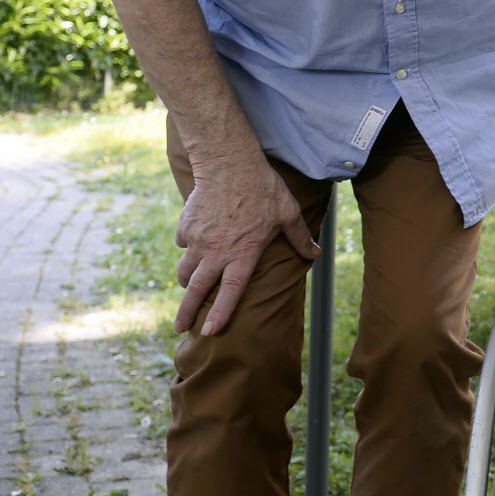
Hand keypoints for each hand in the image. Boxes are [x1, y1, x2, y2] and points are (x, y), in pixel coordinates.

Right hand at [173, 152, 319, 335]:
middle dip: (186, 312)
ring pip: (185, 271)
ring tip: (189, 287)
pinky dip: (187, 249)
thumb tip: (315, 254)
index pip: (231, 291)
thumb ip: (299, 237)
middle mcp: (217, 251)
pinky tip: (196, 242)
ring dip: (187, 282)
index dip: (220, 313)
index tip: (210, 332)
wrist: (229, 162)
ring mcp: (198, 239)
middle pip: (196, 290)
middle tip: (179, 328)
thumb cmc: (264, 188)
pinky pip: (182, 245)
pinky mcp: (185, 226)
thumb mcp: (288, 212)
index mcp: (243, 252)